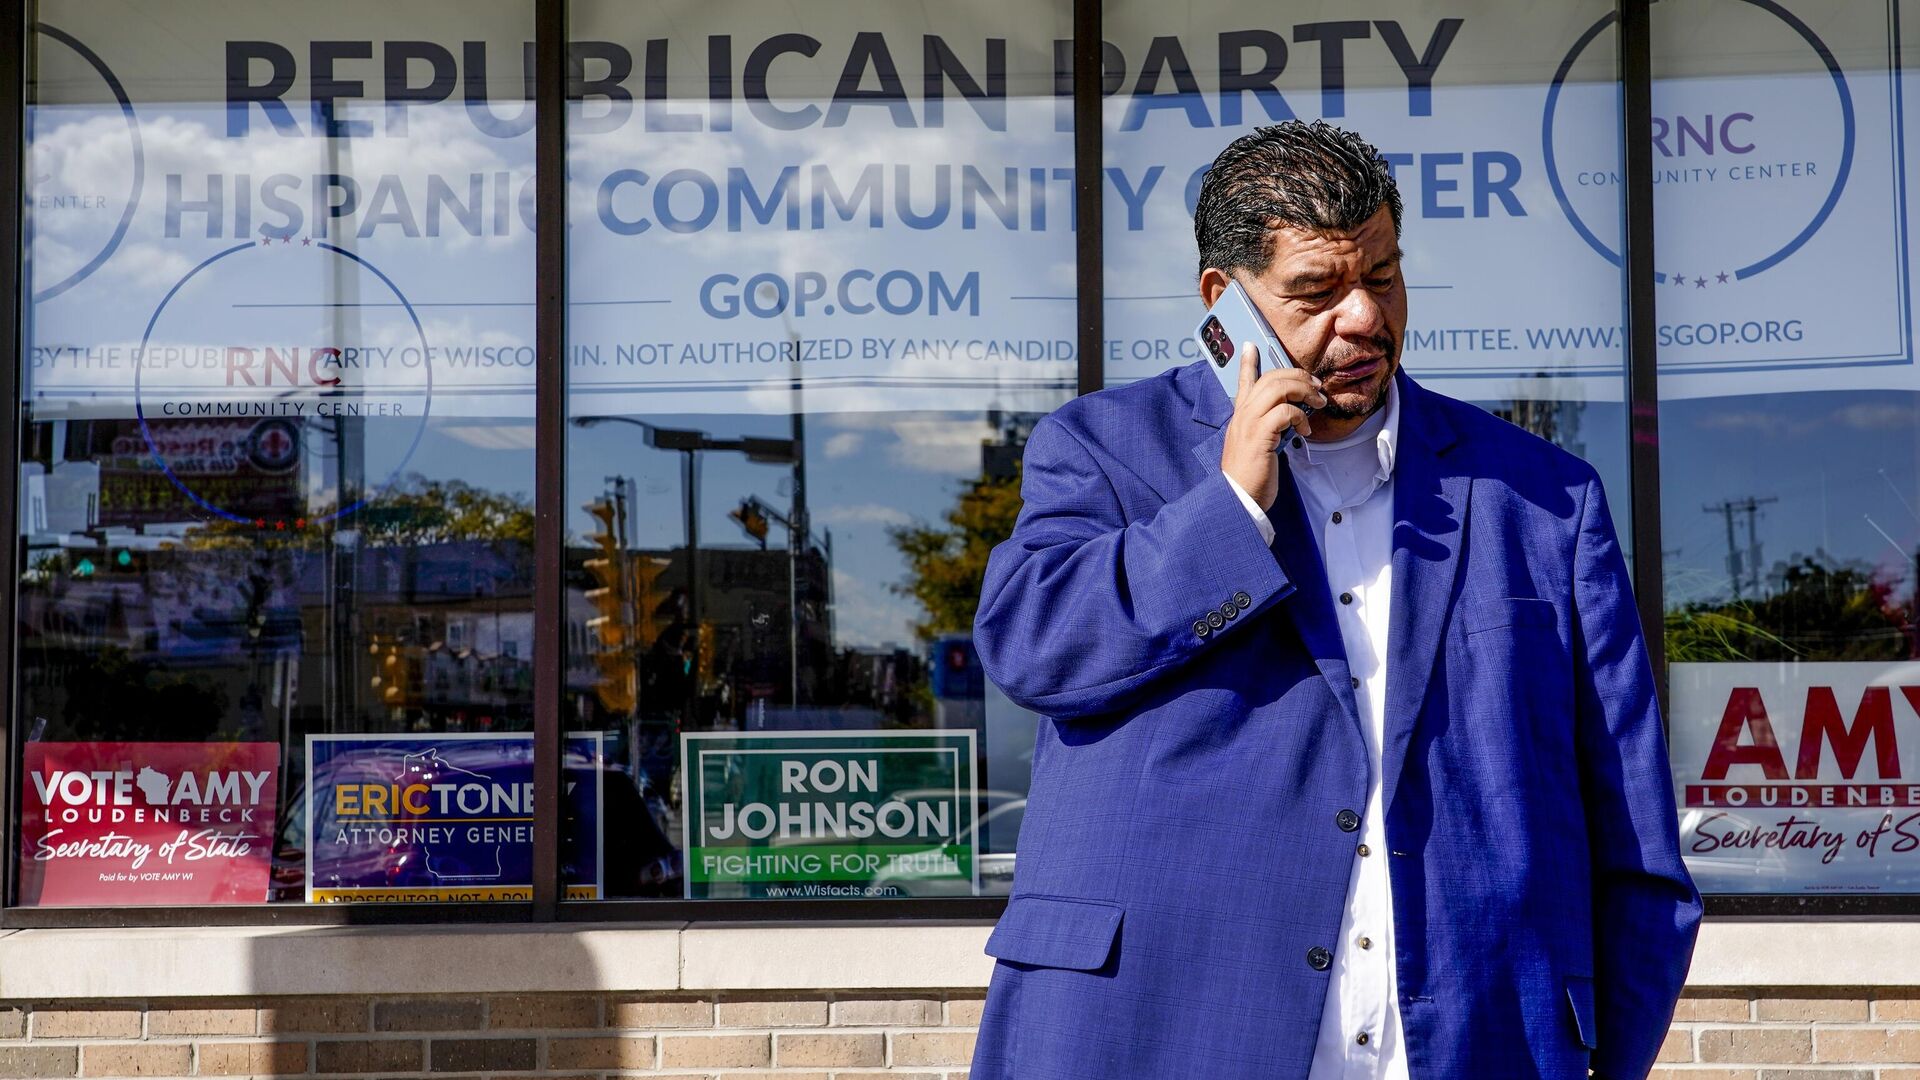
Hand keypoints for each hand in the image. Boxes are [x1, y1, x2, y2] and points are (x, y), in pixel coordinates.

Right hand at [1219, 340, 1326, 510]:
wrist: (1238, 499)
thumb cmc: (1250, 476)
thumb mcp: (1256, 446)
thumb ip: (1266, 429)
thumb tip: (1287, 419)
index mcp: (1240, 417)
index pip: (1243, 382)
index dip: (1246, 362)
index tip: (1250, 346)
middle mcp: (1242, 415)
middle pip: (1271, 378)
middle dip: (1298, 377)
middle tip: (1316, 387)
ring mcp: (1249, 423)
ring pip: (1278, 388)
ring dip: (1303, 391)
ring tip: (1317, 403)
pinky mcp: (1260, 435)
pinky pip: (1285, 412)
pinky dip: (1300, 416)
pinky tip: (1305, 430)